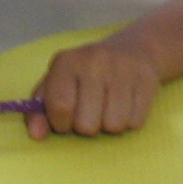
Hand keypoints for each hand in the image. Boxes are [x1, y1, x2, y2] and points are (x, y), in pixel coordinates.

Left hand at [31, 38, 161, 136]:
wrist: (134, 49)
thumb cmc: (86, 73)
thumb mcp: (56, 83)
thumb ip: (39, 110)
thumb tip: (36, 135)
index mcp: (66, 62)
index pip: (60, 108)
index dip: (61, 124)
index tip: (65, 118)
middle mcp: (94, 62)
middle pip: (86, 125)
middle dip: (87, 126)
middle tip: (91, 110)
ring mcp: (122, 70)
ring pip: (113, 127)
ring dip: (109, 125)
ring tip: (109, 107)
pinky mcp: (146, 80)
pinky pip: (135, 123)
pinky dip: (129, 120)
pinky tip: (126, 103)